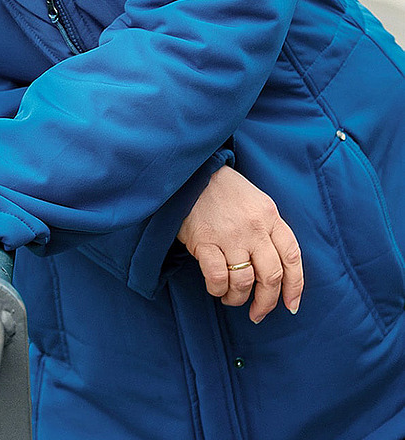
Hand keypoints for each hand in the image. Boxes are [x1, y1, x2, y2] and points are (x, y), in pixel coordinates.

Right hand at [177, 165, 302, 322]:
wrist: (192, 172)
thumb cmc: (224, 190)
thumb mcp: (256, 202)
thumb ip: (269, 229)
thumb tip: (277, 270)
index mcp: (270, 215)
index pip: (292, 257)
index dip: (295, 286)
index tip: (291, 305)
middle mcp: (254, 227)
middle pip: (271, 276)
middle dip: (267, 302)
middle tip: (258, 314)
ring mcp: (230, 235)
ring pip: (244, 281)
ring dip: (239, 298)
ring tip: (231, 297)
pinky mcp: (205, 241)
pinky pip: (218, 278)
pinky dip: (218, 289)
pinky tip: (216, 288)